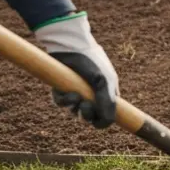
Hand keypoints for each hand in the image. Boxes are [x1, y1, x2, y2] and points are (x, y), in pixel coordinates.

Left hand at [33, 13, 118, 128]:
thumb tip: (108, 123)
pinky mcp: (62, 90)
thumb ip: (107, 103)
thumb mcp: (103, 82)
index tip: (98, 122)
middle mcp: (92, 95)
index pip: (106, 115)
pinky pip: (61, 103)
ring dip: (74, 107)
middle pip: (90, 116)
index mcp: (106, 93)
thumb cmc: (91, 62)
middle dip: (87, 115)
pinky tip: (66, 92)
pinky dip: (63, 100)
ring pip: (74, 111)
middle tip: (86, 106)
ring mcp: (77, 93)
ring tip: (74, 96)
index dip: (103, 120)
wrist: (71, 47)